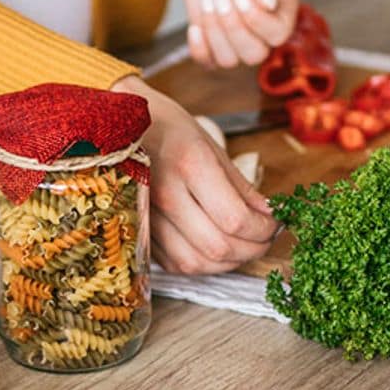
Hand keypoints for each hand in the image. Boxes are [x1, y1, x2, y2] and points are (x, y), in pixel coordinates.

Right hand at [111, 75, 277, 273]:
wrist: (114, 125)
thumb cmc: (168, 130)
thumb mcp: (212, 147)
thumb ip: (242, 187)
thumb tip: (270, 215)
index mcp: (189, 164)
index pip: (235, 218)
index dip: (263, 230)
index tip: (275, 224)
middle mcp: (165, 194)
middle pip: (218, 247)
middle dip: (253, 249)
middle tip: (265, 238)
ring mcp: (147, 216)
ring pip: (196, 263)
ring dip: (228, 263)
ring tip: (243, 246)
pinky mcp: (139, 232)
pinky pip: (175, 263)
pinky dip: (202, 263)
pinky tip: (214, 248)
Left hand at [175, 0, 299, 69]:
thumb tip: (268, 3)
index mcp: (281, 6)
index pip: (277, 34)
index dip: (256, 21)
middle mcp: (261, 25)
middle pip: (254, 55)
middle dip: (232, 28)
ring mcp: (236, 33)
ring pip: (230, 60)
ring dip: (214, 33)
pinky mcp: (212, 35)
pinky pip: (208, 61)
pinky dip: (199, 49)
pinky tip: (194, 26)